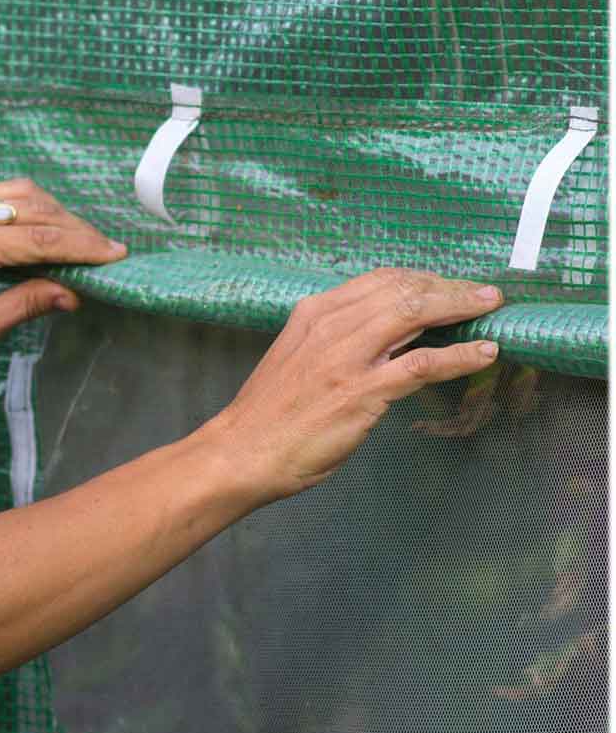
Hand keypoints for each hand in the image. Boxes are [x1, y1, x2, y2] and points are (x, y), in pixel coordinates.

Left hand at [0, 178, 123, 377]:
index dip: (82, 247)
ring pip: (20, 194)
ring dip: (56, 213)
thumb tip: (73, 294)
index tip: (116, 255)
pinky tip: (47, 228)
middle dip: (76, 230)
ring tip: (80, 243)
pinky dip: (30, 206)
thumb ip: (25, 306)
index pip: (38, 239)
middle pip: (34, 210)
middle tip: (107, 252)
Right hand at [199, 266, 503, 502]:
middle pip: (405, 289)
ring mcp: (347, 358)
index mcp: (313, 314)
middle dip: (450, 287)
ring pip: (417, 313)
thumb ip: (331, 341)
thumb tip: (377, 337)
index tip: (448, 286)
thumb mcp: (295, 359)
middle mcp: (331, 326)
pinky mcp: (362, 392)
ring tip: (492, 309)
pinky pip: (423, 364)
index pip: (380, 280)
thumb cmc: (268, 416)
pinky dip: (460, 356)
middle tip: (482, 295)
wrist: (241, 453)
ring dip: (462, 307)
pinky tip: (485, 352)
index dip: (422, 279)